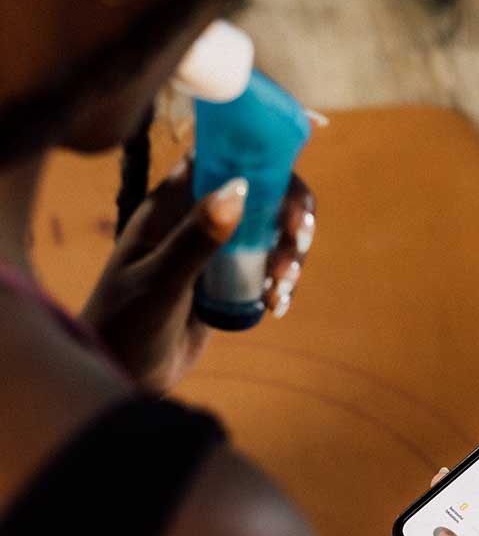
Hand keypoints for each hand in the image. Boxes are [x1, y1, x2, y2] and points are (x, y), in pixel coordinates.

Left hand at [80, 156, 316, 394]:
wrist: (122, 374)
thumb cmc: (127, 323)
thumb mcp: (161, 280)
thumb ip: (196, 238)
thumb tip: (239, 190)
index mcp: (170, 207)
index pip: (219, 160)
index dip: (259, 162)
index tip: (286, 190)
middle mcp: (195, 222)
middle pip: (257, 196)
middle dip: (287, 216)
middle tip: (298, 241)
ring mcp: (214, 253)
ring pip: (267, 235)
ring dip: (287, 255)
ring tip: (282, 286)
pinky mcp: (228, 284)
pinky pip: (265, 271)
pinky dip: (280, 283)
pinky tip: (276, 305)